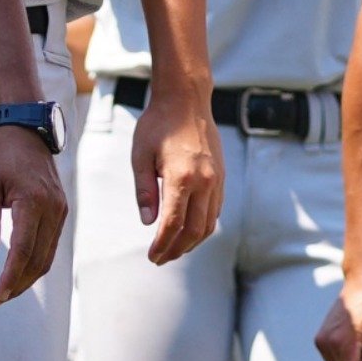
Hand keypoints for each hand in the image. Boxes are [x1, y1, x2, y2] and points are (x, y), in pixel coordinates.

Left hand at [0, 126, 69, 306]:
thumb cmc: (1, 155)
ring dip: (28, 276)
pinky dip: (37, 262)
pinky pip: (51, 243)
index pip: (23, 250)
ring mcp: (60, 210)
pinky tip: (20, 270)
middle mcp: (53, 208)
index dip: (10, 277)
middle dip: (18, 284)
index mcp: (33, 201)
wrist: (25, 129)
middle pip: (38, 259)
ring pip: (48, 255)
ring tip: (6, 291)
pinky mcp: (60, 209)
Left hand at [129, 86, 224, 264]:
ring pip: (209, 224)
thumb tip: (148, 222)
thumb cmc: (158, 124)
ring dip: (192, 242)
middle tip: (161, 259)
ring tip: (174, 249)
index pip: (173, 224)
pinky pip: (215, 210)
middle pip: (194, 230)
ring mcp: (216, 179)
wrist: (186, 100)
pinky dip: (202, 226)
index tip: (152, 257)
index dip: (162, 245)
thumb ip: (145, 191)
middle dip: (177, 250)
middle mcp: (204, 182)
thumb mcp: (141, 156)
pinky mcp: (220, 176)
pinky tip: (188, 229)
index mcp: (182, 178)